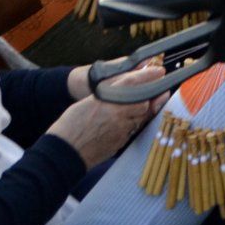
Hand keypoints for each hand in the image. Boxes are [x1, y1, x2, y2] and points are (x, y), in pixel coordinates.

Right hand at [46, 67, 166, 168]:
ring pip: (140, 118)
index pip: (132, 83)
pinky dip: (135, 123)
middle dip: (152, 96)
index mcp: (106, 101)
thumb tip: (122, 89)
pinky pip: (133, 130)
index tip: (158, 71)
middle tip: (161, 90)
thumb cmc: (69, 126)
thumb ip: (106, 96)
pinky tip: (133, 120)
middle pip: (143, 102)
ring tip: (152, 103)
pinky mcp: (119, 143)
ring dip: (146, 110)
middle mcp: (116, 115)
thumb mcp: (86, 103)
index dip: (147, 76)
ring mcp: (119, 131)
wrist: (63, 153)